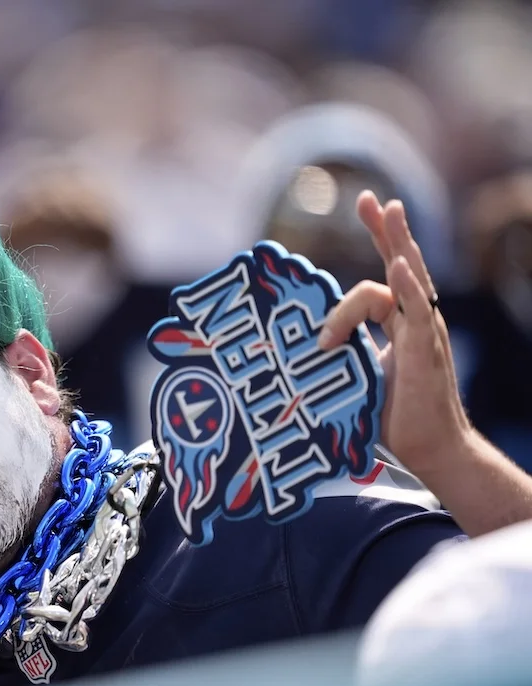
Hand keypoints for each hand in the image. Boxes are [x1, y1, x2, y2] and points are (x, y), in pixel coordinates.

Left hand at [318, 191, 471, 478]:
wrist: (428, 452)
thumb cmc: (391, 419)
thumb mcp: (354, 376)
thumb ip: (334, 355)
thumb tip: (294, 349)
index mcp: (399, 324)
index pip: (386, 274)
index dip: (380, 239)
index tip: (366, 203)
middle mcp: (414, 321)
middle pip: (404, 264)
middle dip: (387, 229)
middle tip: (372, 198)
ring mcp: (423, 333)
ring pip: (409, 280)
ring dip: (396, 245)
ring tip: (389, 212)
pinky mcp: (426, 351)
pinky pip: (418, 312)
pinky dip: (408, 286)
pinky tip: (398, 266)